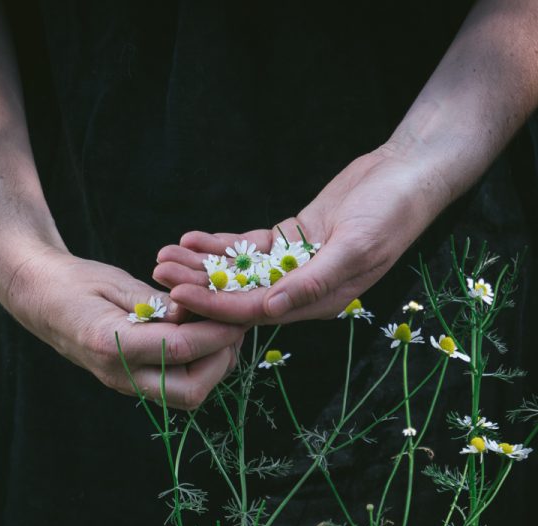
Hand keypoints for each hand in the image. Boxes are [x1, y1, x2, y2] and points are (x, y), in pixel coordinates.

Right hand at [2, 246, 245, 408]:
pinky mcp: (136, 383)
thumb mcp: (115, 281)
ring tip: (223, 329)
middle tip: (233, 328)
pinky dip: (201, 365)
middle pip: (190, 391)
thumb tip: (197, 314)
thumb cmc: (75, 282)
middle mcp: (120, 375)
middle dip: (220, 362)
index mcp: (111, 344)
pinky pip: (178, 386)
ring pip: (188, 395)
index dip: (217, 332)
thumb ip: (156, 303)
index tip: (240, 313)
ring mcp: (128, 384)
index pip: (181, 348)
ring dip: (214, 366)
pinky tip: (206, 335)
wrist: (41, 300)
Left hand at [153, 145, 449, 324]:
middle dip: (199, 287)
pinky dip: (221, 244)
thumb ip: (314, 281)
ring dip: (203, 265)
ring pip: (239, 272)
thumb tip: (271, 310)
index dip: (215, 306)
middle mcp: (302, 290)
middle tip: (158, 274)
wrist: (407, 175)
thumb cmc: (391, 213)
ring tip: (164, 255)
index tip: (178, 296)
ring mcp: (295, 265)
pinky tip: (191, 238)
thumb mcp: (356, 247)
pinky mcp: (291, 239)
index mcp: (318, 302)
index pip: (257, 311)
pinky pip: (249, 247)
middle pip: (240, 294)